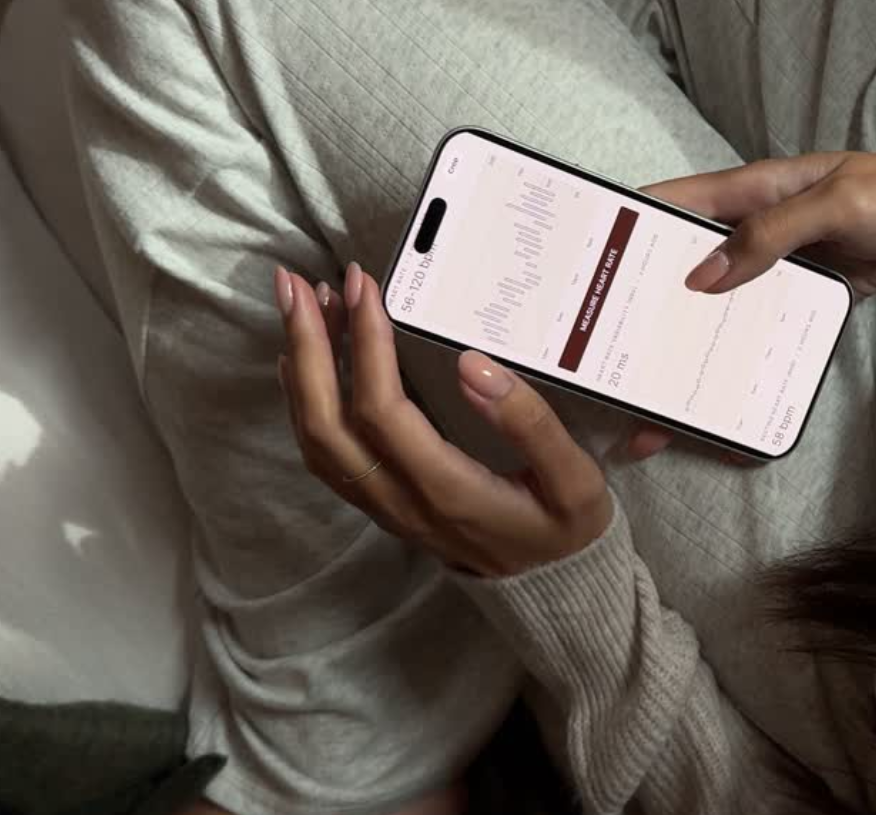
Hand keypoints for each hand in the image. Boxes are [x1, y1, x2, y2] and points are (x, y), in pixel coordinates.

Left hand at [275, 263, 612, 577]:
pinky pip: (325, 456)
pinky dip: (304, 402)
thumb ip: (531, 425)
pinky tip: (303, 362)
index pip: (383, 411)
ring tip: (300, 307)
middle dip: (308, 347)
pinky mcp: (382, 505)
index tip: (365, 289)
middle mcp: (403, 503)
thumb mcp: (576, 482)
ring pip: (316, 441)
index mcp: (449, 491)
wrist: (555, 592)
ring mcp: (386, 508)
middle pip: (328, 425)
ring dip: (300, 370)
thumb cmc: (566, 530)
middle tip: (299, 284)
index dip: (365, 346)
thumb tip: (473, 365)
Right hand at [616, 132, 875, 458]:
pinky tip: (719, 396)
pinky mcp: (805, 298)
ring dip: (690, 348)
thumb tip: (704, 274)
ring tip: (655, 402)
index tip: (583, 265)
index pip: (674, 205)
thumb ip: (774, 235)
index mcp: (752, 191)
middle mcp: (754, 229)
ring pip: (719, 309)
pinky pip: (762, 331)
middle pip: (685, 269)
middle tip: (606, 358)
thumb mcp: (838, 204)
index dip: (627, 230)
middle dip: (645, 310)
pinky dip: (739, 359)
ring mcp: (778, 266)